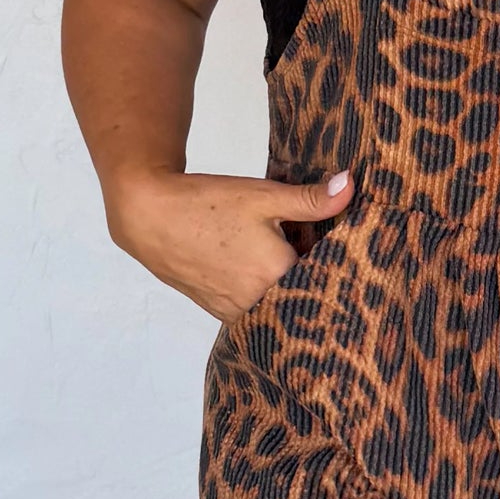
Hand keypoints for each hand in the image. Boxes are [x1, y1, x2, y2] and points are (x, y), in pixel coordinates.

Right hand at [102, 165, 353, 320]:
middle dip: (308, 274)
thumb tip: (350, 186)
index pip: (324, 276)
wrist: (149, 216)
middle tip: (309, 248)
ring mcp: (236, 311)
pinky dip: (261, 291)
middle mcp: (259, 302)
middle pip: (300, 293)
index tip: (338, 247)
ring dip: (283, 285)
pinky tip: (254, 266)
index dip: (334, 261)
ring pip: (276, 302)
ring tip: (278, 257)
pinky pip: (254, 307)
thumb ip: (311, 199)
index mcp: (278, 274)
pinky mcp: (219, 312)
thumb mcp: (264, 196)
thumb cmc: (207, 203)